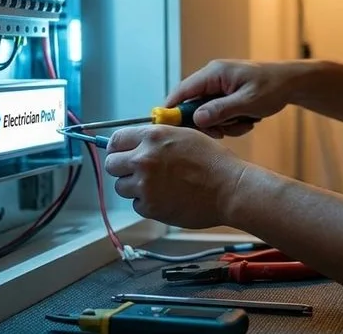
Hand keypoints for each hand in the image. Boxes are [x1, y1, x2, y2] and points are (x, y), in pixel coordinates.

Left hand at [103, 125, 247, 229]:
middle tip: (137, 173)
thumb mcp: (184, 136)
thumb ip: (157, 139)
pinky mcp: (149, 207)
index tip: (122, 154)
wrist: (230, 188)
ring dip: (134, 188)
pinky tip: (167, 198)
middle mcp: (144, 158)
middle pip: (112, 164)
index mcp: (153, 137)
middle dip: (122, 168)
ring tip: (158, 186)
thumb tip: (136, 145)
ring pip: (121, 187)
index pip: (116, 140)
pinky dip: (147, 203)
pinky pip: (136, 204)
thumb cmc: (213, 162)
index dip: (118, 148)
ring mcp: (144, 184)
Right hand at [167, 60, 303, 136]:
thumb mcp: (248, 102)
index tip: (168, 128)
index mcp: (214, 73)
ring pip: (207, 114)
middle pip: (193, 106)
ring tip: (244, 123)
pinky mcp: (226, 96)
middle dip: (209, 123)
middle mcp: (213, 78)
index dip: (172, 109)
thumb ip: (221, 110)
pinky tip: (247, 120)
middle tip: (224, 131)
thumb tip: (197, 119)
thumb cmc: (273, 87)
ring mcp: (219, 87)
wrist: (292, 83)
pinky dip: (231, 122)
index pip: (182, 90)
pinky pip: (219, 114)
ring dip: (224, 124)